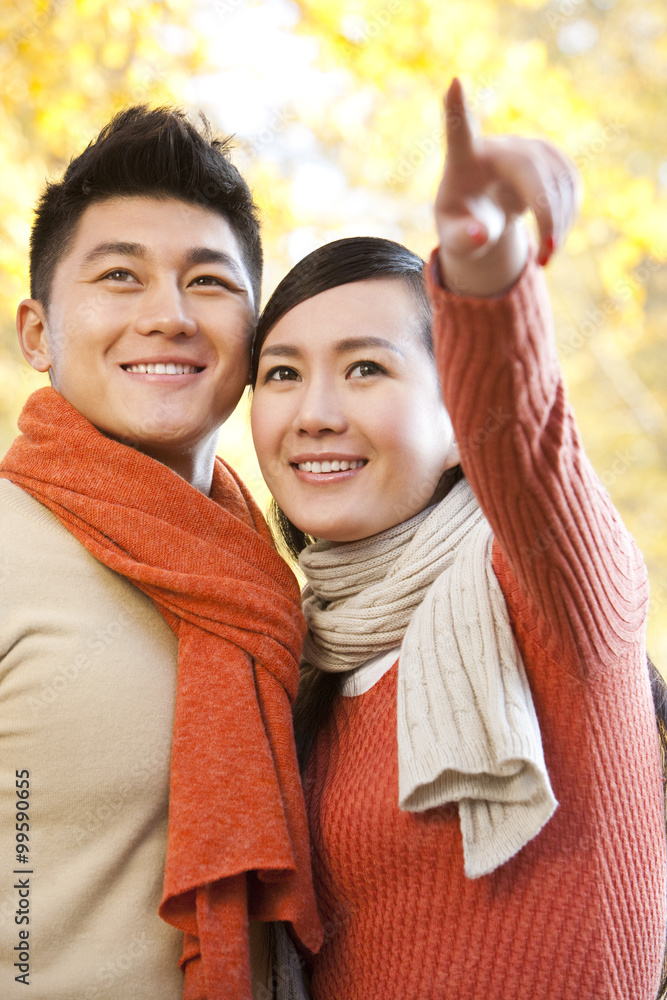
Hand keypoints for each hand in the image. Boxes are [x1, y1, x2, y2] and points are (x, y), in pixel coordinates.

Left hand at [435, 78, 580, 296]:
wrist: (481, 214)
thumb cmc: (461, 224)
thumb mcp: (454, 241)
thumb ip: (462, 240)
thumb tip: (481, 235)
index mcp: (462, 161)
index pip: (458, 130)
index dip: (457, 107)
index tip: (455, 82)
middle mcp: (497, 146)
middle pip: (530, 169)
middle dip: (546, 214)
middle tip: (547, 257)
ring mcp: (526, 146)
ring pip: (557, 177)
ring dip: (560, 221)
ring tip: (546, 257)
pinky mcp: (549, 155)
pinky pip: (571, 183)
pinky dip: (569, 213)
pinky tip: (557, 235)